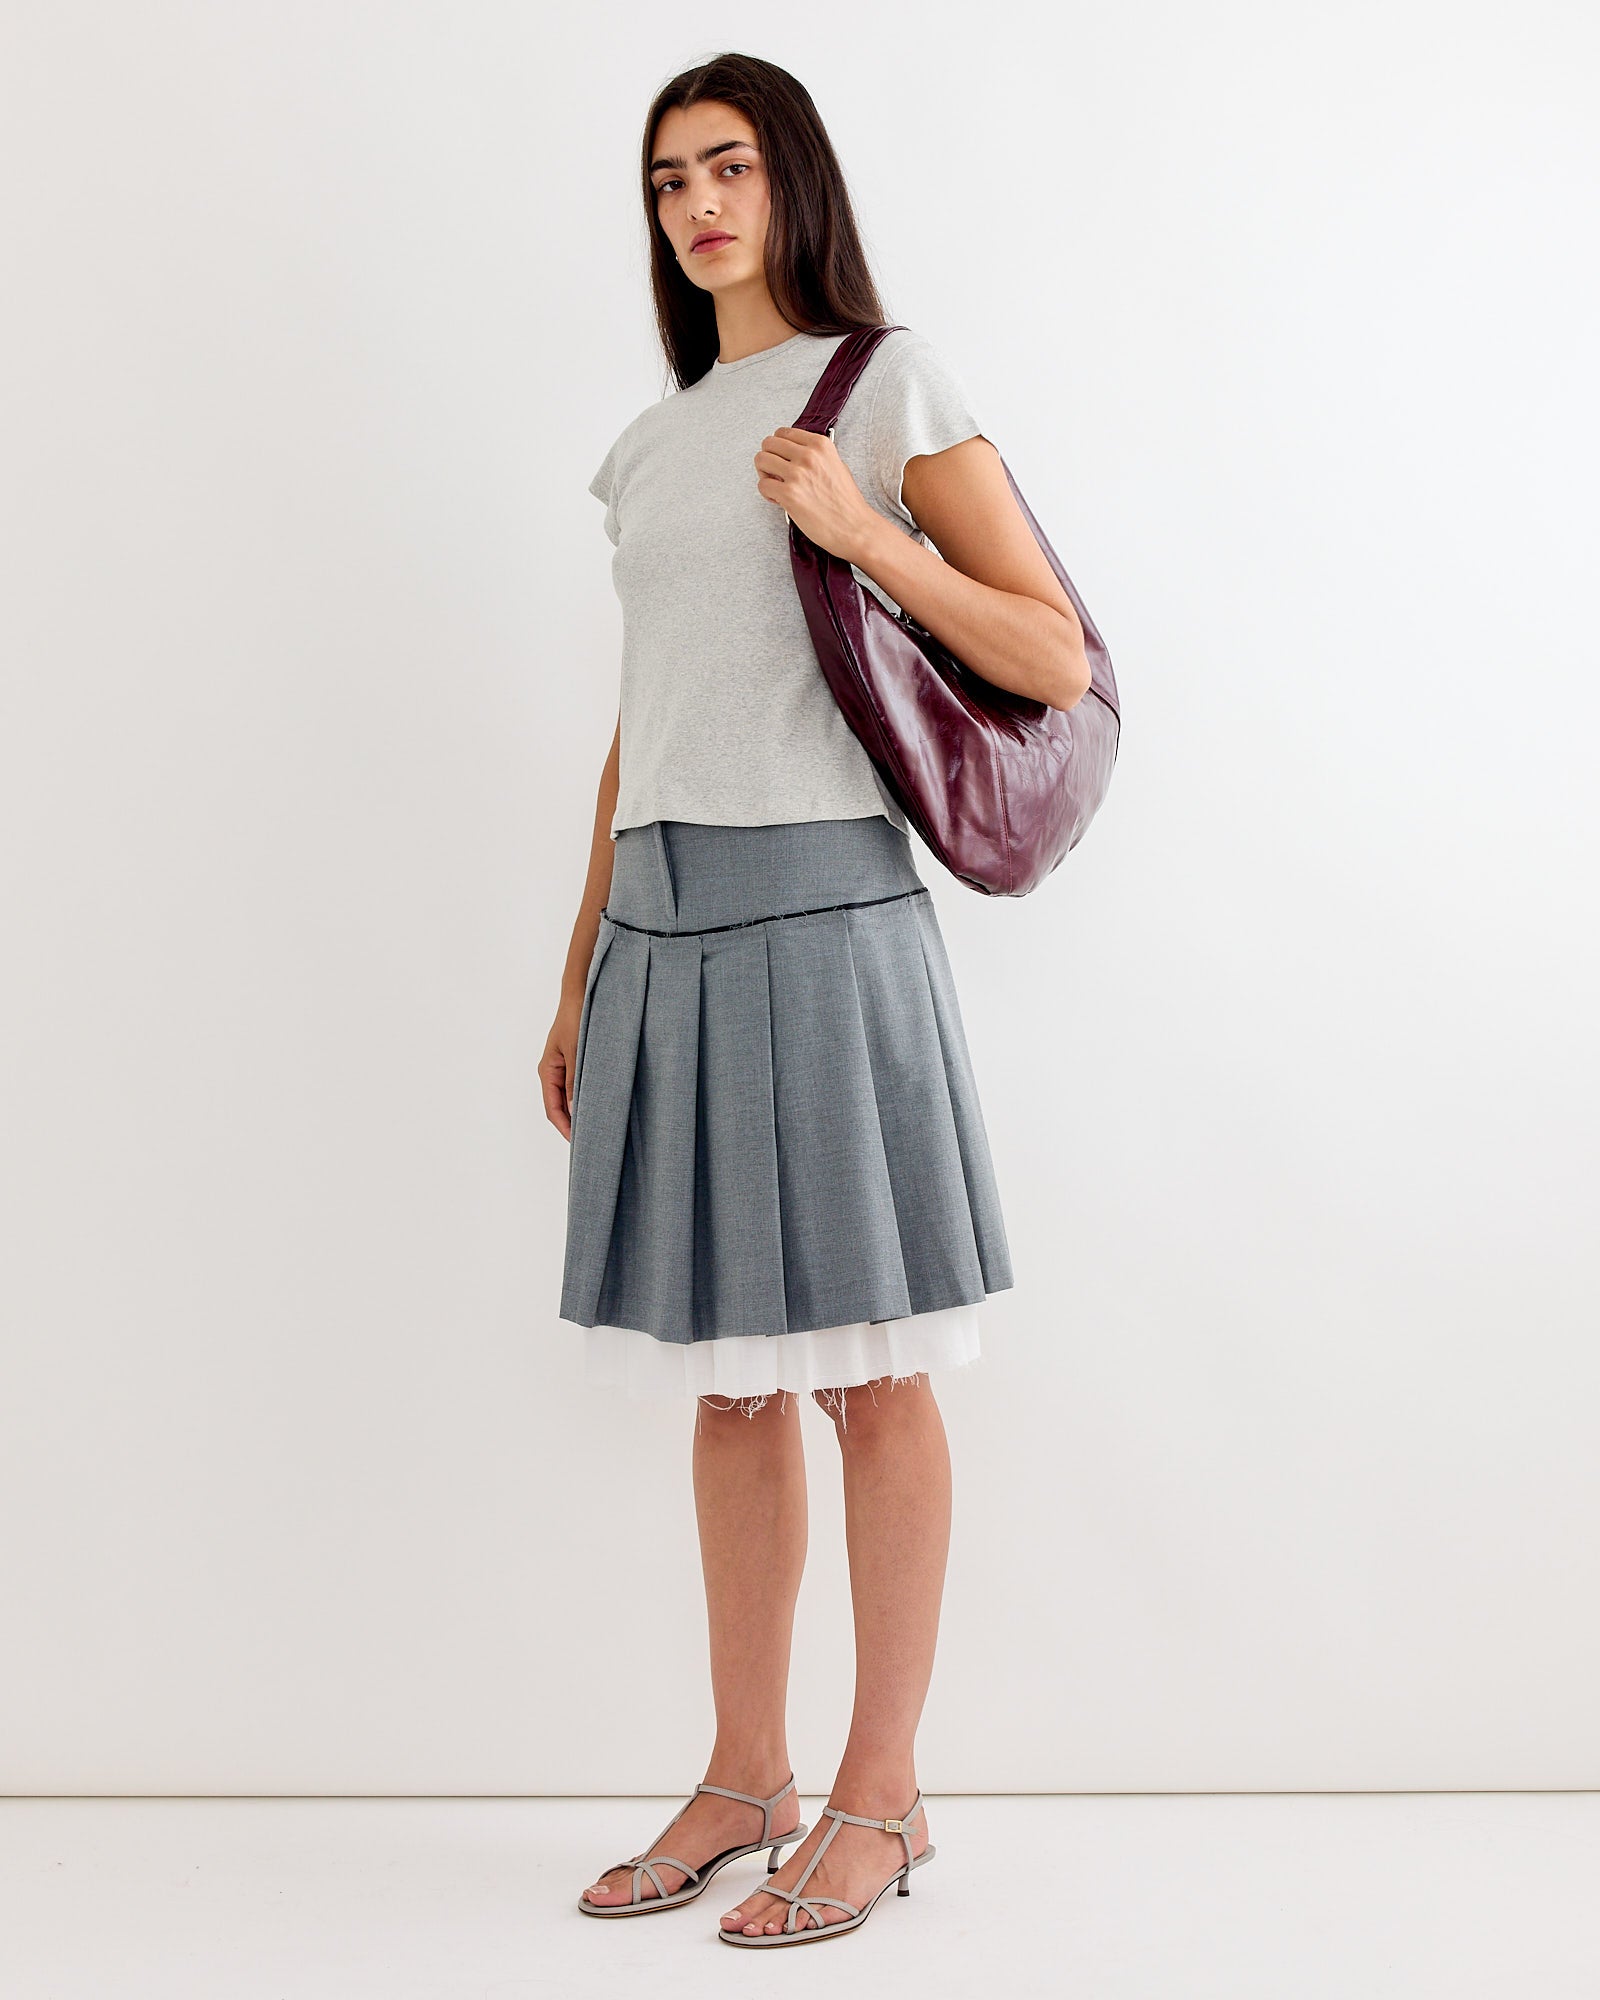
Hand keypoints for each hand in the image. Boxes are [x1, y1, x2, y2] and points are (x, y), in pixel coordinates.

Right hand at [540, 989, 583, 1140]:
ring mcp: (562, 1068)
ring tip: (595, 1129)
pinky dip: (583, 1099)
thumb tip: (573, 1110)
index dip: (565, 1128)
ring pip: (567, 1099)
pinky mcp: (573, 1063)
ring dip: (578, 1113)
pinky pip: (575, 1087)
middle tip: (591, 1142)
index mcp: (547, 1071)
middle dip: (572, 1125)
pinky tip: (597, 1106)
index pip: (552, 1109)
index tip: (579, 1144)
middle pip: (558, 1108)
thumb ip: (574, 1080)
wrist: (580, 994)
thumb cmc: (576, 1018)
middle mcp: (552, 1072)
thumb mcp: (577, 1051)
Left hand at [754, 425, 880, 563]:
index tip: (782, 459)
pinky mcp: (789, 494)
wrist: (854, 527)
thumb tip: (794, 454)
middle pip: (769, 443)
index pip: (783, 432)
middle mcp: (808, 455)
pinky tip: (779, 500)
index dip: (779, 447)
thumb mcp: (837, 465)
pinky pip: (762, 485)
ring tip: (776, 486)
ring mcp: (798, 473)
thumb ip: (815, 455)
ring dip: (764, 474)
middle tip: (775, 473)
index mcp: (820, 445)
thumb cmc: (846, 502)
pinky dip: (767, 493)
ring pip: (761, 460)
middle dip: (768, 458)